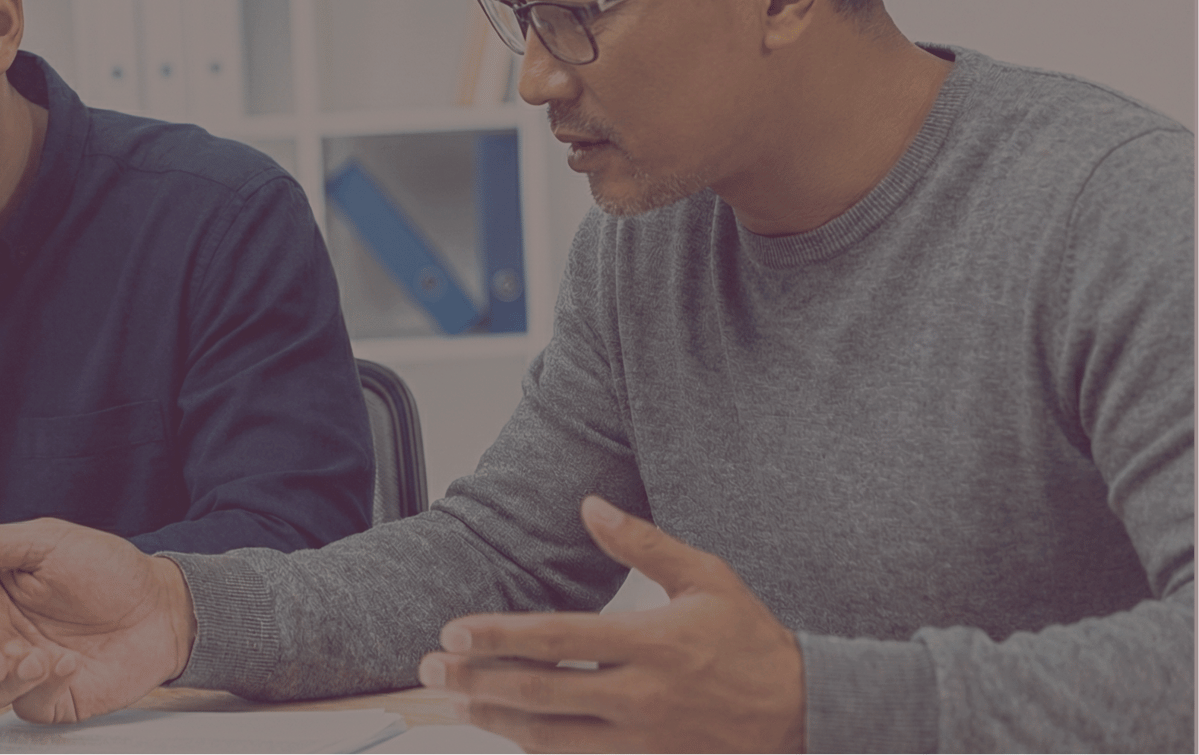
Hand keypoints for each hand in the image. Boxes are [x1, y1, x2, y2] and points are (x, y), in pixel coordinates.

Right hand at [0, 518, 196, 723]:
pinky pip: (27, 705)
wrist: (162, 607)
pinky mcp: (52, 697)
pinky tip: (69, 665)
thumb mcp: (46, 542)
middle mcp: (4, 633)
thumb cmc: (108, 569)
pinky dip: (42, 689)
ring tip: (43, 659)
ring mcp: (26, 668)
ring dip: (8, 678)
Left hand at [419, 495, 804, 753]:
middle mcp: (641, 697)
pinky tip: (508, 732)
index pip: (558, 640)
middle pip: (541, 693)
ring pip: (550, 738)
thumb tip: (589, 505)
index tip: (455, 632)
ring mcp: (642, 739)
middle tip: (431, 669)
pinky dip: (537, 748)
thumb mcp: (706, 577)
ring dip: (495, 719)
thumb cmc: (752, 641)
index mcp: (652, 644)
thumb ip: (642, 543)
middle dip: (477, 682)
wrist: (804, 715)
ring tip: (453, 703)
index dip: (501, 637)